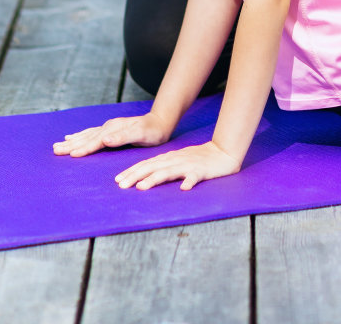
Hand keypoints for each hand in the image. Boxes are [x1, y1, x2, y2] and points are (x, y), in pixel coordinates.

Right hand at [53, 112, 171, 157]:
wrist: (160, 122)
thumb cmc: (152, 131)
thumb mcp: (141, 134)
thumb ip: (123, 137)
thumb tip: (104, 139)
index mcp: (113, 130)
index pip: (95, 141)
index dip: (83, 148)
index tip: (70, 154)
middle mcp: (108, 127)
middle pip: (86, 137)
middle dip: (71, 144)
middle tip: (55, 150)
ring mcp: (108, 128)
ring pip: (86, 135)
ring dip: (72, 140)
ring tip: (58, 145)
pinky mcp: (109, 130)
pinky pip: (90, 134)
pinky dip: (79, 136)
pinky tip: (72, 137)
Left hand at [115, 139, 241, 191]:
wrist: (222, 153)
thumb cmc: (198, 159)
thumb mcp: (177, 161)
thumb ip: (163, 167)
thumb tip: (142, 178)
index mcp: (169, 158)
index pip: (147, 164)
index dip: (132, 171)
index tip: (118, 180)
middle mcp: (175, 160)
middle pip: (153, 167)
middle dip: (136, 176)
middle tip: (122, 186)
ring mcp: (188, 165)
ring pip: (169, 171)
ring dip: (155, 179)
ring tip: (142, 187)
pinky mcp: (202, 171)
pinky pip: (195, 177)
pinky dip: (189, 182)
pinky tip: (184, 188)